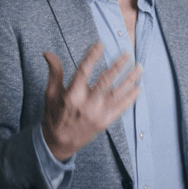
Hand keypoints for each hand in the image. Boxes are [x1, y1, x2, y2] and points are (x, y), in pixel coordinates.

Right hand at [41, 43, 140, 161]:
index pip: (83, 71)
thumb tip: (48, 52)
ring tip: (139, 67)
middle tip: (128, 54)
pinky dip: (130, 98)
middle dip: (118, 66)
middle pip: (105, 81)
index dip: (92, 57)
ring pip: (118, 93)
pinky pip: (121, 108)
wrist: (58, 144)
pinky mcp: (105, 122)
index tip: (100, 44)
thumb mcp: (51, 93)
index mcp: (71, 95)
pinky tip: (138, 88)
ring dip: (130, 79)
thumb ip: (54, 72)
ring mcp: (97, 114)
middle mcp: (86, 104)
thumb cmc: (54, 115)